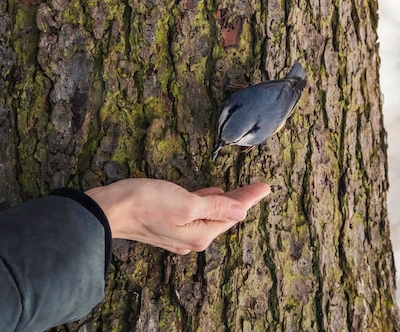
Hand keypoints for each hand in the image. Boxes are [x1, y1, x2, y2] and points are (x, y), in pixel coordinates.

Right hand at [85, 179, 269, 253]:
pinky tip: (212, 193)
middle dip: (241, 200)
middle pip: (223, 215)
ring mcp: (179, 232)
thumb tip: (240, 212)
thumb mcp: (187, 203)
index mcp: (200, 233)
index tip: (266, 186)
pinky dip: (207, 202)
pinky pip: (195, 212)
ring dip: (225, 200)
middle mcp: (192, 238)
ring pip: (210, 213)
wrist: (109, 210)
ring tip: (241, 190)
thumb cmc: (147, 203)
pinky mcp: (167, 224)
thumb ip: (215, 206)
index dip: (249, 197)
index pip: (232, 213)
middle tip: (259, 186)